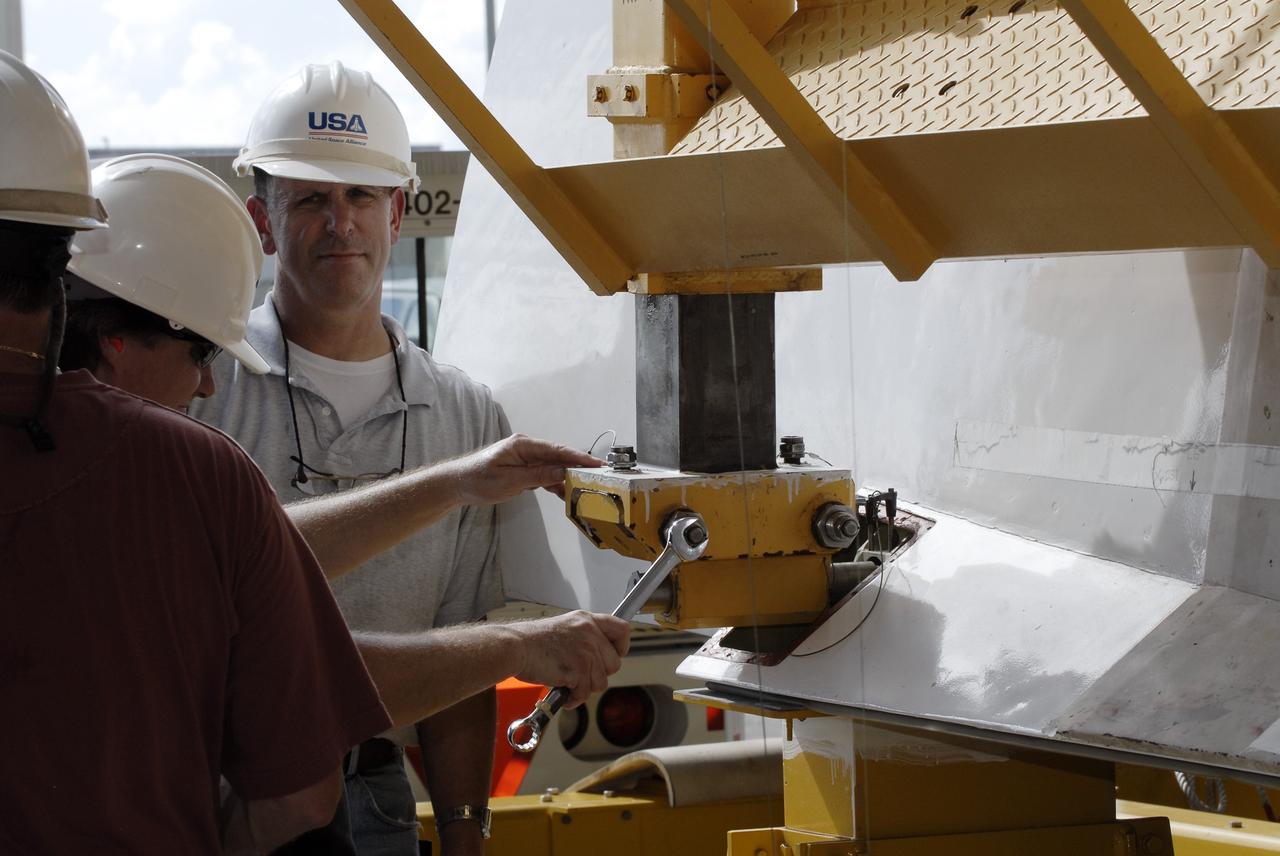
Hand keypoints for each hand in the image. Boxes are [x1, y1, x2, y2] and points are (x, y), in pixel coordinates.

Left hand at [451, 434, 600, 504]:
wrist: (458, 483)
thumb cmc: (479, 479)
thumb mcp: (510, 480)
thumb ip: (538, 476)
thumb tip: (564, 473)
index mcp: (524, 445)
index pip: (557, 450)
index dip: (578, 457)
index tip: (596, 464)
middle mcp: (528, 449)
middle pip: (559, 458)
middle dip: (578, 467)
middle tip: (599, 477)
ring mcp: (526, 459)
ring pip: (554, 468)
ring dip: (567, 478)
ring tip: (587, 489)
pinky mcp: (524, 470)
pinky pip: (545, 476)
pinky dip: (555, 484)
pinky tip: (566, 494)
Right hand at [511, 611, 630, 707]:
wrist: (516, 647)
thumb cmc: (533, 642)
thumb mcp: (565, 628)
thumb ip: (584, 637)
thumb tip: (597, 656)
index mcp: (587, 620)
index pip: (622, 629)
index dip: (621, 646)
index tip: (614, 654)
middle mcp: (590, 634)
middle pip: (615, 663)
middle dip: (599, 674)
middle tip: (582, 675)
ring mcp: (586, 652)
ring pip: (601, 682)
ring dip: (585, 688)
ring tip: (569, 683)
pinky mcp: (579, 670)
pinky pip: (585, 693)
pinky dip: (574, 699)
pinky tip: (563, 693)